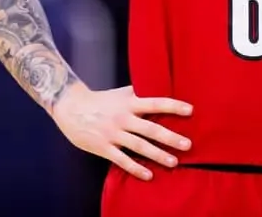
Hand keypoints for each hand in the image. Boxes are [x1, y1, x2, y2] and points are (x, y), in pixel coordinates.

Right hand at [51, 85, 192, 180]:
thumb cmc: (100, 100)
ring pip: (139, 146)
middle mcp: (123, 117)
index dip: (173, 106)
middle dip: (170, 137)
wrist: (71, 107)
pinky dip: (135, 168)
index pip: (155, 103)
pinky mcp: (103, 147)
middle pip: (151, 129)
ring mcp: (113, 133)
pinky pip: (122, 160)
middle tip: (188, 144)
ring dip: (158, 155)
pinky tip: (148, 175)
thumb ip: (138, 93)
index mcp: (129, 102)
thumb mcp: (120, 93)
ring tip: (174, 162)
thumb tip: (158, 86)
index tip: (190, 110)